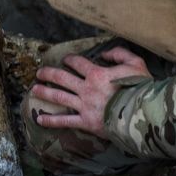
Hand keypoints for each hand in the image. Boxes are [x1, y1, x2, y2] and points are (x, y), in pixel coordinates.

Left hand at [31, 47, 151, 138]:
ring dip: (45, 92)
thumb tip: (104, 54)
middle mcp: (86, 88)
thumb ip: (119, 54)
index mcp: (97, 74)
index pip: (78, 63)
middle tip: (39, 72)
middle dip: (49, 73)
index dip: (70, 60)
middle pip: (62, 78)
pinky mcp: (86, 122)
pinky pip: (65, 121)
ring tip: (34, 89)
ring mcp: (84, 105)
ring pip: (59, 96)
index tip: (66, 59)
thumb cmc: (141, 89)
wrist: (141, 114)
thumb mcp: (136, 64)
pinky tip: (39, 119)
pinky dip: (51, 121)